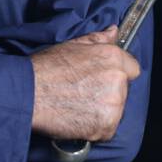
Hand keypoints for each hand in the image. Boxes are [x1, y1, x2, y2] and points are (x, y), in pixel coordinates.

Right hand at [29, 25, 140, 141]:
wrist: (28, 94)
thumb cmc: (46, 68)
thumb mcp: (72, 45)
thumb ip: (98, 39)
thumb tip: (114, 32)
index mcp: (112, 57)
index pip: (132, 68)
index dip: (117, 74)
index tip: (102, 79)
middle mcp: (117, 80)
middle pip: (123, 91)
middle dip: (108, 93)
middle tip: (83, 93)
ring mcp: (113, 105)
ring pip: (116, 110)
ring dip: (102, 111)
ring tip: (77, 106)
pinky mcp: (105, 126)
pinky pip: (107, 129)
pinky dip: (95, 128)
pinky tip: (77, 118)